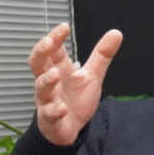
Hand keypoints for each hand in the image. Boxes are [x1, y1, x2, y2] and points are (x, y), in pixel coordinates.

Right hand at [28, 23, 122, 145]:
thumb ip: (102, 55)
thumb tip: (116, 33)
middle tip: (47, 42)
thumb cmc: (77, 99)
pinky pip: (49, 114)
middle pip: (37, 64)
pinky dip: (54, 111)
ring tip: (55, 74)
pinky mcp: (50, 119)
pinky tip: (62, 108)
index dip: (55, 38)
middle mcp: (50, 82)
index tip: (64, 27)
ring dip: (46, 80)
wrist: (72, 127)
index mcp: (60, 69)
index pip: (53, 50)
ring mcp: (48, 100)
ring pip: (40, 88)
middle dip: (40, 52)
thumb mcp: (93, 75)